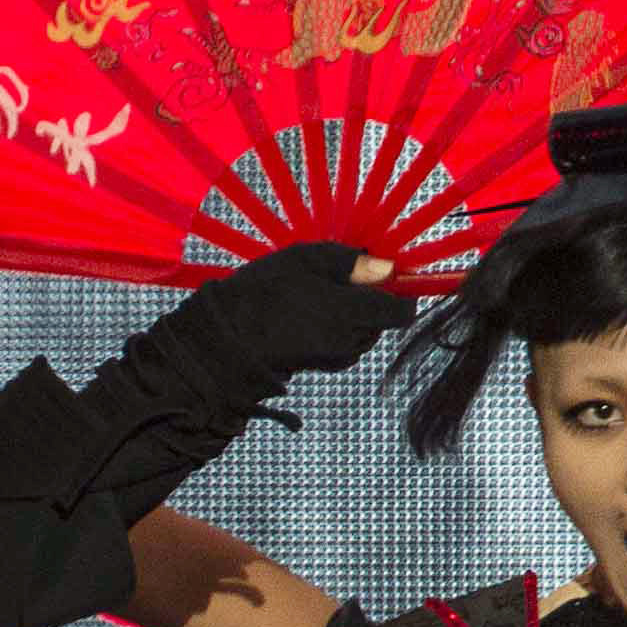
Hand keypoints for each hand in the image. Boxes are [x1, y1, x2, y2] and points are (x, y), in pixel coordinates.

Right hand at [208, 239, 414, 373]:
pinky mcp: (323, 366)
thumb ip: (352, 264)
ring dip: (352, 315)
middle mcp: (352, 340)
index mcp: (353, 312)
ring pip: (364, 331)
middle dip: (370, 301)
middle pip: (383, 320)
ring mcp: (338, 357)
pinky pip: (345, 344)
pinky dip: (336, 330)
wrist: (224, 341)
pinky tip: (307, 319)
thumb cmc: (263, 294)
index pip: (402, 311)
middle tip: (335, 282)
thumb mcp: (306, 260)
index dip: (400, 292)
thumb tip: (388, 269)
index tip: (381, 277)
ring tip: (315, 299)